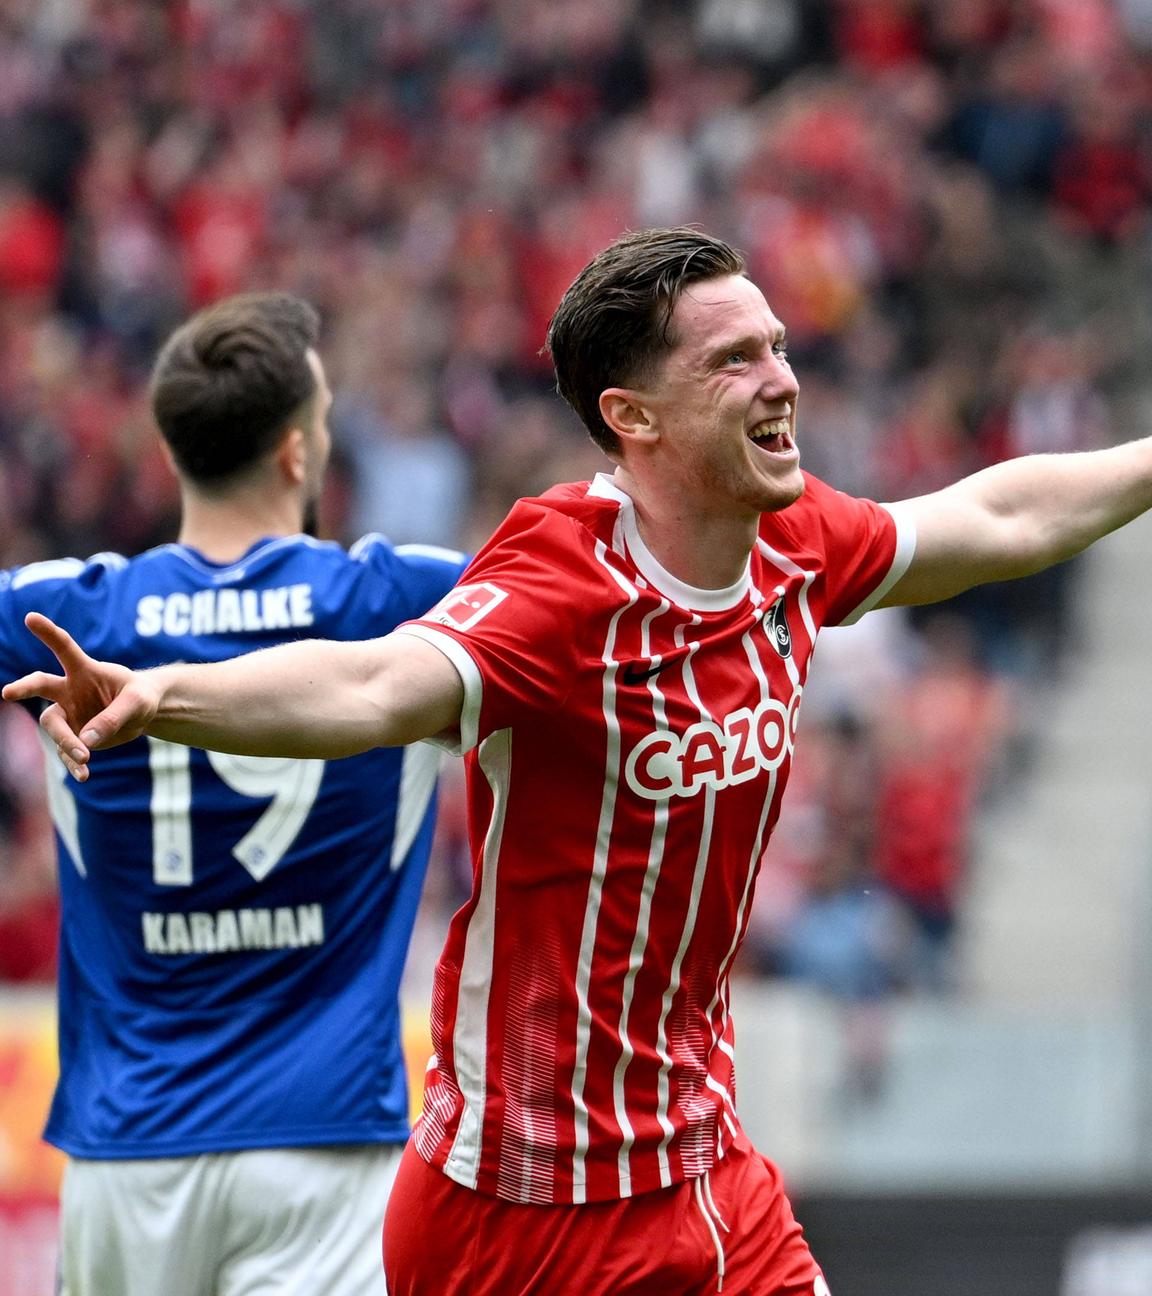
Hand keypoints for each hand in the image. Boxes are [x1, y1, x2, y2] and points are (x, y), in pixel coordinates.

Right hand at [2, 612, 159, 780]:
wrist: (143, 714)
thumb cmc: (140, 696)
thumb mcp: (138, 702)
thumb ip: (114, 716)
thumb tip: (86, 740)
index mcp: (86, 670)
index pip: (64, 648)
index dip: (48, 633)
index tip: (30, 617)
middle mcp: (70, 690)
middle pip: (41, 686)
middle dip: (23, 687)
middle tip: (8, 691)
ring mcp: (69, 713)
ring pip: (54, 726)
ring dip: (66, 741)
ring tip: (85, 757)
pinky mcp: (74, 736)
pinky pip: (67, 751)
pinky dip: (74, 763)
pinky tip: (84, 775)